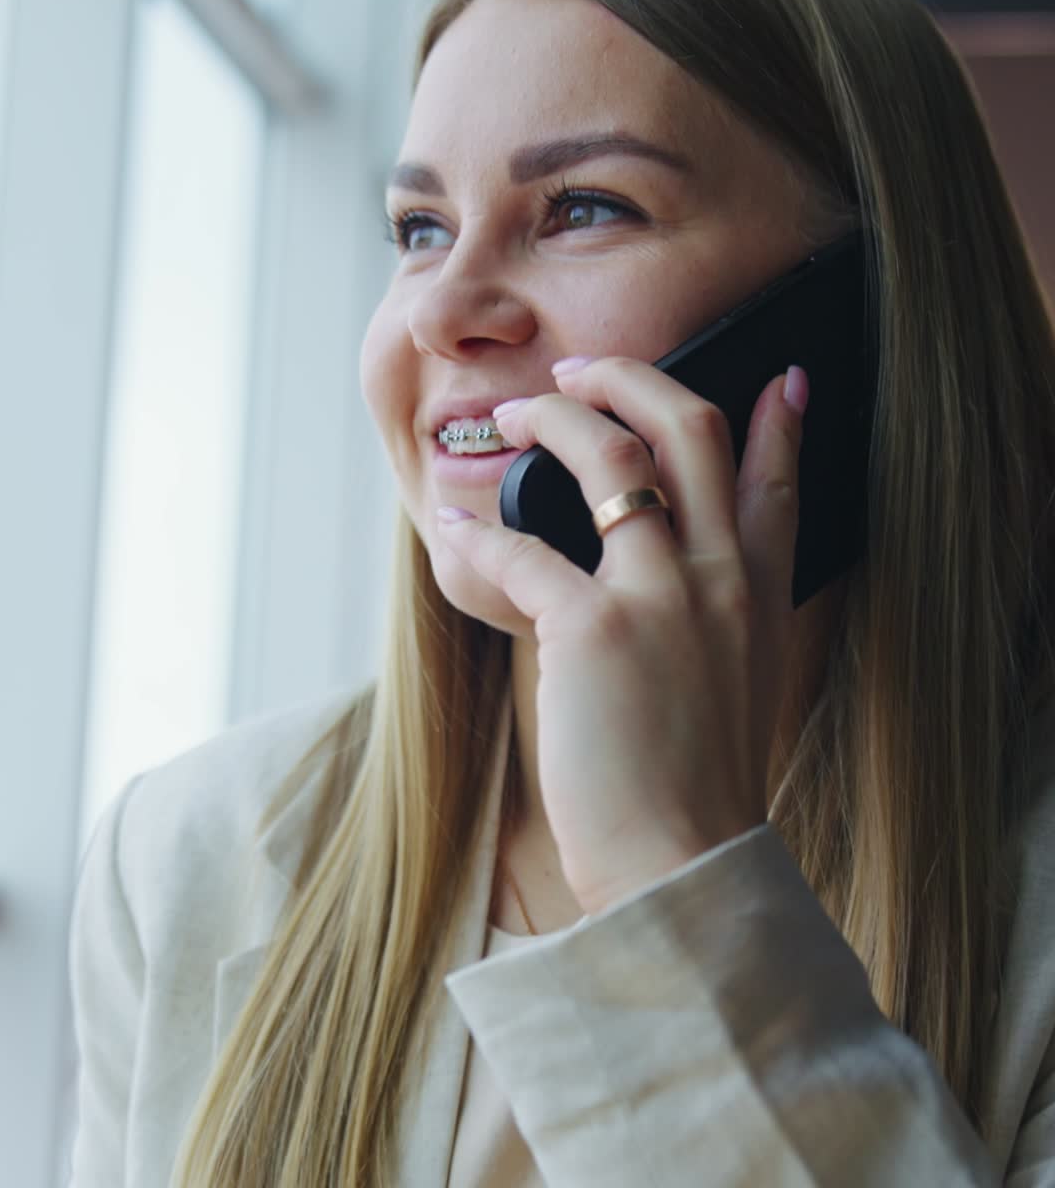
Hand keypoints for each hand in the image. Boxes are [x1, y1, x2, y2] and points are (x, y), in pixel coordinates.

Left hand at [435, 356, 808, 914]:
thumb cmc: (692, 780)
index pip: (777, 480)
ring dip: (556, 419)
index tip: (776, 378)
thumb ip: (720, 617)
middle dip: (633, 379)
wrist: (680, 861)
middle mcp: (719, 578)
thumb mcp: (737, 684)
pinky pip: (524, 551)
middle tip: (584, 370)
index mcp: (758, 594)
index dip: (779, 422)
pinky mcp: (592, 631)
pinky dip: (479, 533)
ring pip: (611, 457)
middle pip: (690, 431)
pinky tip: (453, 527)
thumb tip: (671, 576)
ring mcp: (661, 597)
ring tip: (515, 416)